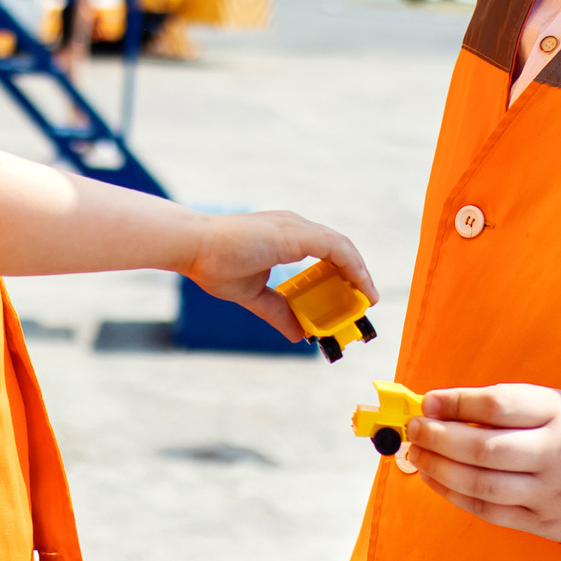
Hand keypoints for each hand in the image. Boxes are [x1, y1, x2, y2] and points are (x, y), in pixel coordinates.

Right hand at [178, 212, 375, 341]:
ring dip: (358, 274)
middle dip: (354, 276)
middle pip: (338, 249)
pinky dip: (353, 268)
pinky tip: (359, 287)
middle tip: (361, 301)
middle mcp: (294, 227)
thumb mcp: (253, 295)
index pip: (324, 252)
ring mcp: (296, 227)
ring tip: (366, 298)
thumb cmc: (213, 264)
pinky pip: (337, 249)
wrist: (193, 246)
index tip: (350, 296)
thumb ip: (278, 311)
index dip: (341, 273)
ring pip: (342, 248)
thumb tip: (298, 333)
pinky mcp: (296, 234)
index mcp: (285, 237)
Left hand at [404, 384, 560, 543]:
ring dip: (439, 471)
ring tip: (417, 456)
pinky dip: (457, 496)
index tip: (428, 401)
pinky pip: (491, 512)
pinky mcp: (548, 524)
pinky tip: (438, 481)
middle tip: (414, 430)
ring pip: (482, 485)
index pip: (497, 406)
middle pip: (482, 449)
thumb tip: (442, 409)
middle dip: (437, 439)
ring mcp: (553, 494)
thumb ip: (508, 408)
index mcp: (560, 415)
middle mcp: (557, 454)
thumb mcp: (559, 407)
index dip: (454, 403)